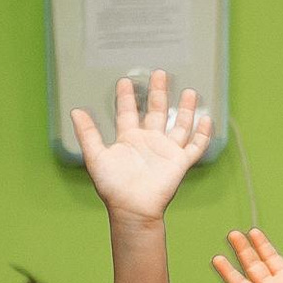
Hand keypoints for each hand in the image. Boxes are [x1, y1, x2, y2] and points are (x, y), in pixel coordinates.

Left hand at [71, 74, 211, 221]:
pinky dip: (202, 134)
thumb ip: (88, 133)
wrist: (132, 209)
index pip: (128, 112)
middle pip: (156, 111)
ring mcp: (166, 151)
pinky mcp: (179, 162)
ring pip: (179, 125)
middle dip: (158, 92)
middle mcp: (149, 142)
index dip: (126, 97)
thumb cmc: (113, 188)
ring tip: (189, 91)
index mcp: (129, 139)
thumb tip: (76, 111)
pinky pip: (194, 146)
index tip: (125, 81)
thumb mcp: (96, 157)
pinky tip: (206, 119)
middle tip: (160, 74)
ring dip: (184, 109)